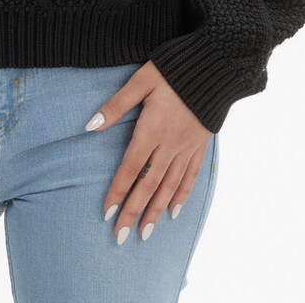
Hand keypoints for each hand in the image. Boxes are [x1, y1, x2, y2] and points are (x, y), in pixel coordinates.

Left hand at [87, 59, 213, 244]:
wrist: (214, 67)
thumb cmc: (173, 70)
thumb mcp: (141, 81)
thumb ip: (116, 105)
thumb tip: (90, 125)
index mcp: (151, 130)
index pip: (130, 168)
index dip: (118, 191)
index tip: (106, 213)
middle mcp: (169, 145)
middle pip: (148, 185)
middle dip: (133, 212)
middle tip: (120, 237)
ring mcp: (187, 148)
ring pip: (169, 186)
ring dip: (156, 211)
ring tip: (144, 233)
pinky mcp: (200, 146)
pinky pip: (190, 177)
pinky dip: (181, 195)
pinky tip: (174, 212)